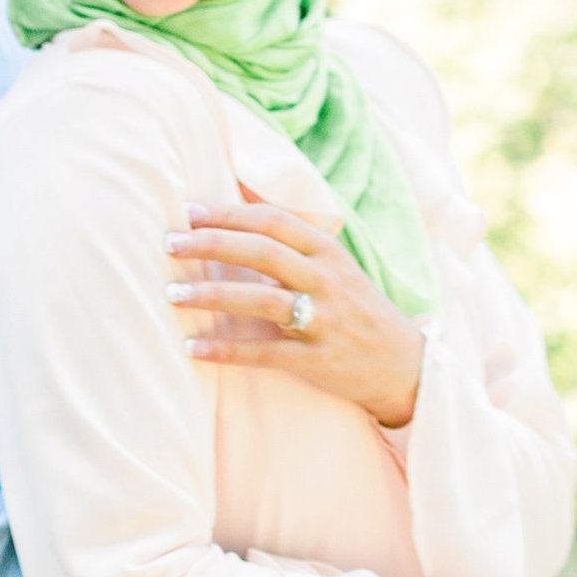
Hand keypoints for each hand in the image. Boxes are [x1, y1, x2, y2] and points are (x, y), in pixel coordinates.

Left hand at [166, 187, 425, 427]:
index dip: (230, 214)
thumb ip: (296, 243)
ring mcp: (324, 321)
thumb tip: (241, 210)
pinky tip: (193, 347)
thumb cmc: (359, 311)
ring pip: (261, 301)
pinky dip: (226, 350)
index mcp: (329, 252)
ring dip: (212, 296)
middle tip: (170, 243)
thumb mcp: (337, 267)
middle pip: (262, 254)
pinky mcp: (317, 361)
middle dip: (211, 245)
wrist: (406, 366)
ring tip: (172, 294)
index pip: (273, 222)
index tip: (190, 212)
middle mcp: (328, 281)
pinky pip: (264, 354)